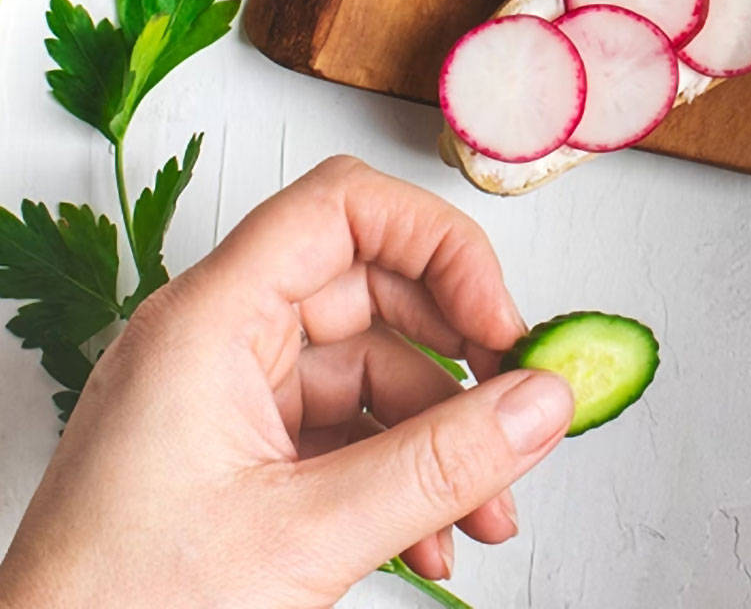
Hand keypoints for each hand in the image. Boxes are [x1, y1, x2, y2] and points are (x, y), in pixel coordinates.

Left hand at [0, 156, 574, 608]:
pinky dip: (392, 479)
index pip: (343, 207)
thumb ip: (438, 466)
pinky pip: (335, 436)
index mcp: (208, 318)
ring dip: (436, 440)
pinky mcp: (226, 460)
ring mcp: (218, 400)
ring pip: (363, 373)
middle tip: (517, 411)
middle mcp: (212, 339)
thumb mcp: (304, 540)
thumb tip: (542, 403)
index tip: (497, 322)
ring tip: (485, 515)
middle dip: (455, 358)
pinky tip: (431, 543)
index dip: (437, 245)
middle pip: (367, 289)